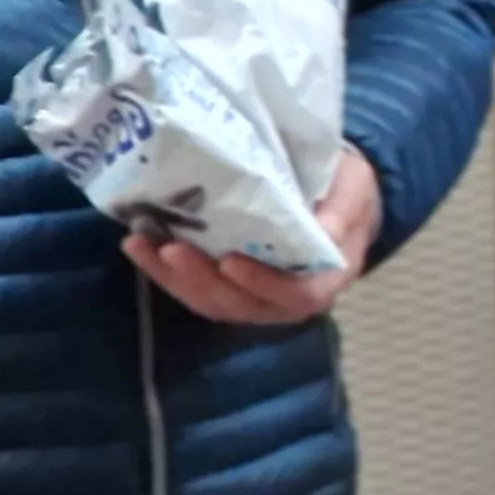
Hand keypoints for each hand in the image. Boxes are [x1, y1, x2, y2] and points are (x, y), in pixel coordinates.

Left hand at [123, 144, 380, 324]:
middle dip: (202, 279)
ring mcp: (254, 296)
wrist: (334, 195)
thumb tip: (324, 230)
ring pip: (212, 301)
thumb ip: (343, 209)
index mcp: (326, 278)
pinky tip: (139, 245)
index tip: (231, 260)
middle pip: (241, 304)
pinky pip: (195, 289)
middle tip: (172, 248)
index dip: (262, 283)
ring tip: (143, 244)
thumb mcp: (355, 190)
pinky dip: (165, 272)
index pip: (297, 295)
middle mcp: (286, 298)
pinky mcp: (227, 285)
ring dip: (174, 278)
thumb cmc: (346, 191)